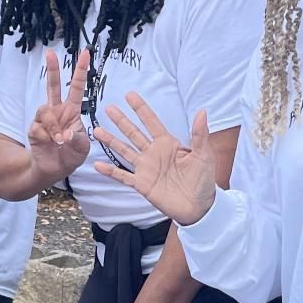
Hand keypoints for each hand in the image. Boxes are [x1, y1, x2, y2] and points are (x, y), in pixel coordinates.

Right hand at [26, 49, 91, 186]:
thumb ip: (78, 139)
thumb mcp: (82, 148)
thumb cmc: (70, 155)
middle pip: (53, 86)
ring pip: (44, 110)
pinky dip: (46, 137)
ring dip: (53, 125)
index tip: (85, 53)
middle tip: (51, 53)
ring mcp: (44, 119)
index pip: (77, 88)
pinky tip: (50, 144)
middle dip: (53, 69)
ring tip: (58, 140)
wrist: (53, 170)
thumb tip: (65, 135)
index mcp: (72, 111)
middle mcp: (57, 111)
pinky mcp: (34, 129)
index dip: (81, 71)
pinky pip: (38, 128)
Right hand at [93, 94, 217, 227]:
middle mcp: (154, 153)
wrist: (199, 207)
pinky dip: (110, 171)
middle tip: (109, 108)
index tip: (130, 95)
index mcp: (168, 144)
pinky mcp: (142, 184)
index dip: (141, 109)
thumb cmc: (204, 180)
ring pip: (125, 151)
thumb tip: (202, 111)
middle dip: (121, 121)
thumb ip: (200, 134)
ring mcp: (146, 169)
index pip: (152, 122)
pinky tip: (98, 165)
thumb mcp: (204, 155)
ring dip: (112, 141)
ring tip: (97, 131)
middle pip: (134, 133)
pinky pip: (123, 176)